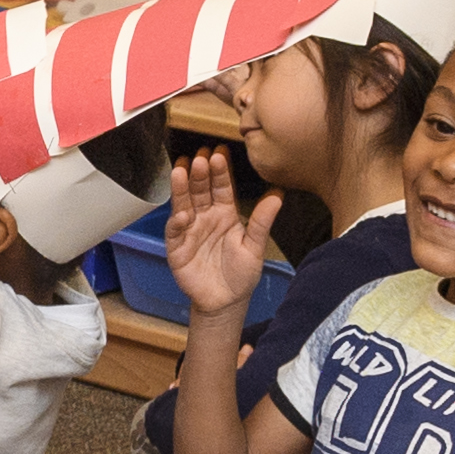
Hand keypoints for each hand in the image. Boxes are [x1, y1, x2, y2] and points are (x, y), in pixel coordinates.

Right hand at [162, 153, 278, 323]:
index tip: (220, 152)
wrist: (225, 302)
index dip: (221, 170)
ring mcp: (190, 230)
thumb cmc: (240, 273)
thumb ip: (262, 221)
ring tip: (181, 170)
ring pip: (184, 204)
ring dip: (181, 188)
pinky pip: (176, 232)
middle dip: (200, 173)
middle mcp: (205, 217)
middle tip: (201, 155)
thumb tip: (278, 193)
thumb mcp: (255, 246)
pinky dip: (177, 222)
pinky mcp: (177, 247)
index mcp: (225, 213)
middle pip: (200, 190)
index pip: (222, 187)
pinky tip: (181, 213)